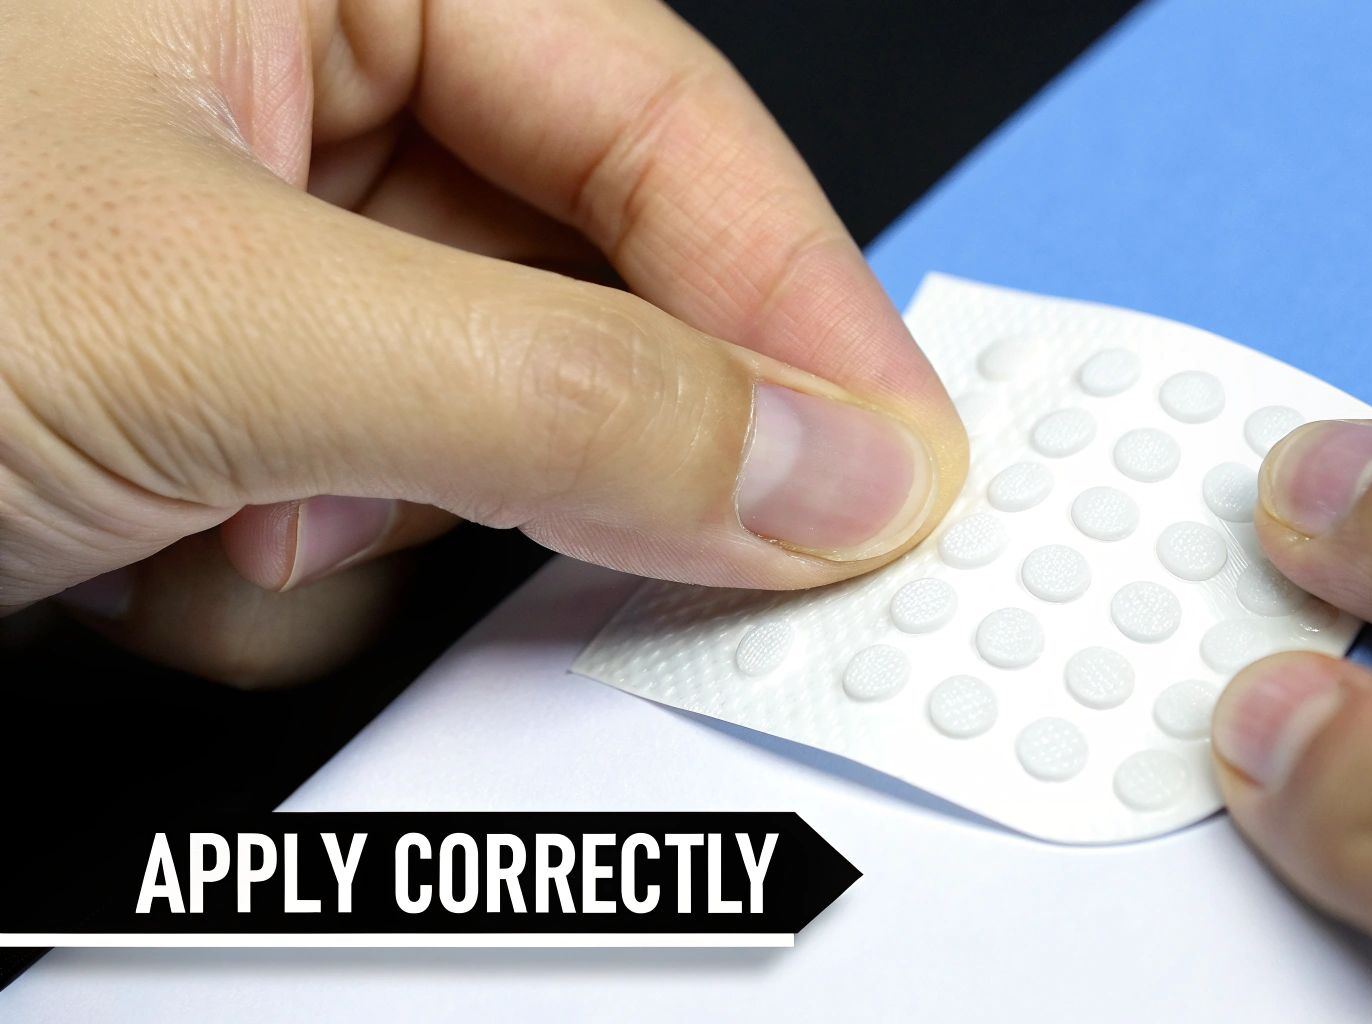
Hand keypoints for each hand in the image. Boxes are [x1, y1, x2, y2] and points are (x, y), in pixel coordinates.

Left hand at [0, 0, 965, 683]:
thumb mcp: (208, 320)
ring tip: (231, 531)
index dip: (797, 300)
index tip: (894, 465)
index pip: (655, 117)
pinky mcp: (193, 389)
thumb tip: (823, 462)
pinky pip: (356, 497)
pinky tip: (165, 564)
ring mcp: (238, 242)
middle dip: (579, 441)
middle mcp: (283, 75)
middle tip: (675, 554)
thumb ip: (562, 394)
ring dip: (386, 525)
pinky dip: (288, 573)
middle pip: (581, 274)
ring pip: (473, 416)